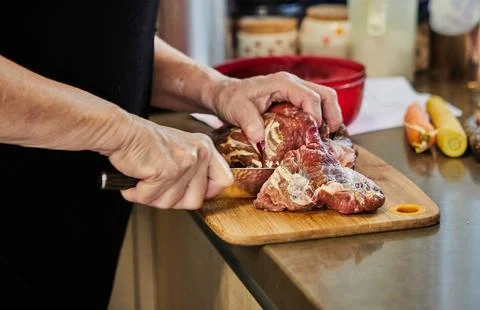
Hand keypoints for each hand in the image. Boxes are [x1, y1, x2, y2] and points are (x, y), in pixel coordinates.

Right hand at [107, 116, 232, 208]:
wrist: (121, 132)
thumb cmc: (144, 142)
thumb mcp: (180, 151)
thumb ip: (194, 171)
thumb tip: (200, 197)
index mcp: (205, 148)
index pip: (225, 180)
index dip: (208, 192)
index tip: (190, 192)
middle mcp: (199, 154)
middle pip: (195, 200)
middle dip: (172, 199)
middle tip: (158, 186)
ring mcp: (185, 163)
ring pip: (171, 203)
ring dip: (152, 196)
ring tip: (145, 178)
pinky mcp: (166, 171)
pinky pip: (151, 198)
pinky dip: (137, 193)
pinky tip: (136, 177)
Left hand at [206, 72, 342, 144]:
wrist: (224, 94)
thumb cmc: (230, 99)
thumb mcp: (236, 110)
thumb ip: (249, 123)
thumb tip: (260, 140)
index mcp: (283, 83)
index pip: (310, 97)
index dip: (317, 116)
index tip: (314, 136)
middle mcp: (293, 84)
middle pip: (325, 95)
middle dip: (333, 115)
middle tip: (332, 137)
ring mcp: (295, 90)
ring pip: (324, 98)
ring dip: (330, 117)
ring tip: (329, 138)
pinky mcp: (294, 99)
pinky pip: (315, 105)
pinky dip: (322, 118)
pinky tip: (319, 135)